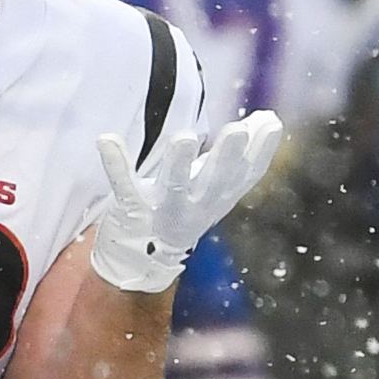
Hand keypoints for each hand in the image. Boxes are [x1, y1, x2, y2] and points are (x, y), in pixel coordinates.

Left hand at [88, 111, 283, 293]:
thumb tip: (271, 119)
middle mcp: (196, 205)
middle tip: (236, 131)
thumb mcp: (216, 182)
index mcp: (220, 196)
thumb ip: (241, 153)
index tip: (271, 123)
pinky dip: (115, 164)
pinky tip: (106, 140)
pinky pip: (123, 186)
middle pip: (215, 181)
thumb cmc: (185, 206)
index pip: (247, 175)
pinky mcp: (131, 209)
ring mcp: (163, 209)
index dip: (261, 151)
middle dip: (226, 157)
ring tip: (183, 138)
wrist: (144, 259)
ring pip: (174, 186)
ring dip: (179, 164)